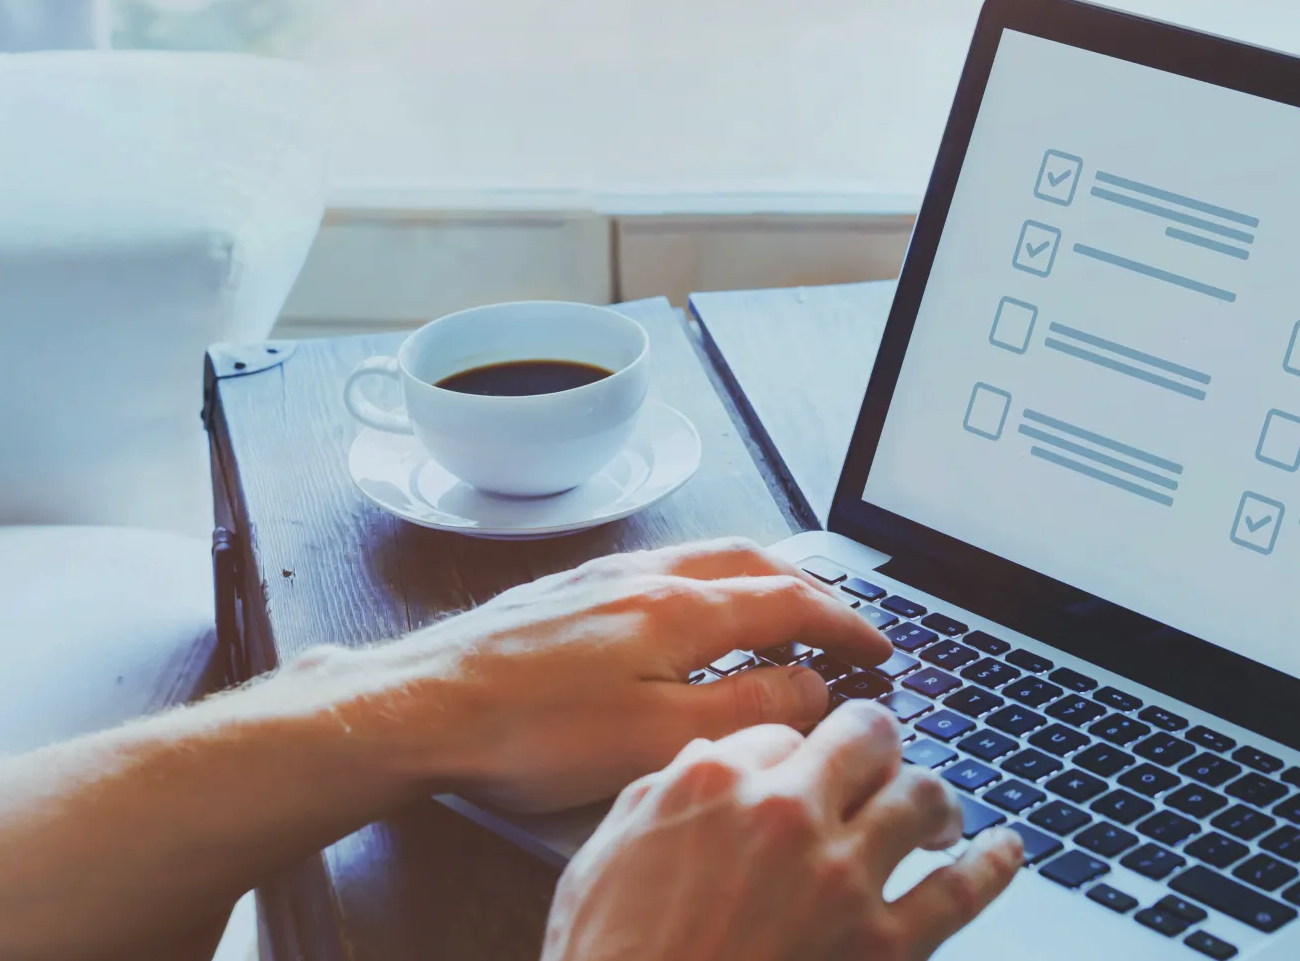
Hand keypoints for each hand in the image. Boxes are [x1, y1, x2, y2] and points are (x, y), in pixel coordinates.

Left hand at [327, 538, 892, 813]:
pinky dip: (709, 584)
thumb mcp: (657, 739)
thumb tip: (813, 686)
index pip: (792, 603)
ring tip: (786, 611)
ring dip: (762, 579)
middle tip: (845, 624)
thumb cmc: (525, 732)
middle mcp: (645, 575)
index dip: (847, 625)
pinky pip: (664, 569)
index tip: (880, 648)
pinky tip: (694, 616)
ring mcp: (602, 576)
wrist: (419, 706)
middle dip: (813, 589)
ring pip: (707, 559)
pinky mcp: (567, 592)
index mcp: (679, 608)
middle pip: (756, 562)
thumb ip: (749, 710)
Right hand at [541, 702, 1026, 960]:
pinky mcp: (883, 945)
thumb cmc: (610, 960)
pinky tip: (1005, 851)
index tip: (809, 767)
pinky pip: (960, 891)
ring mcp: (841, 877)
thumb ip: (658, 798)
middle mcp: (786, 812)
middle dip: (878, 743)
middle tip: (883, 761)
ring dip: (933, 798)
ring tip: (939, 813)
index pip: (784, 731)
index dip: (800, 751)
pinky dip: (993, 864)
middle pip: (865, 737)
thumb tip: (703, 765)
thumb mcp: (603, 860)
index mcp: (714, 781)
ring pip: (920, 796)